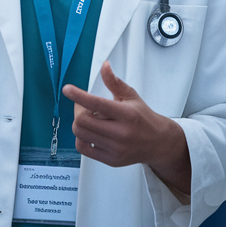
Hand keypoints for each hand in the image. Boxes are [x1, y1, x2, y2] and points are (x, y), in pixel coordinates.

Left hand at [62, 61, 190, 198]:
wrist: (158, 143)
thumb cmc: (143, 118)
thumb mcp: (131, 96)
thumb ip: (114, 82)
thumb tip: (104, 66)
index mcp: (126, 114)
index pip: (98, 104)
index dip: (79, 96)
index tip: (67, 90)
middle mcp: (121, 133)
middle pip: (82, 121)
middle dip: (78, 110)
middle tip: (84, 106)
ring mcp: (115, 148)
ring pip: (80, 134)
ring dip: (79, 124)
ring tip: (90, 119)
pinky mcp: (111, 160)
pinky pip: (83, 149)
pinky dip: (81, 138)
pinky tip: (91, 132)